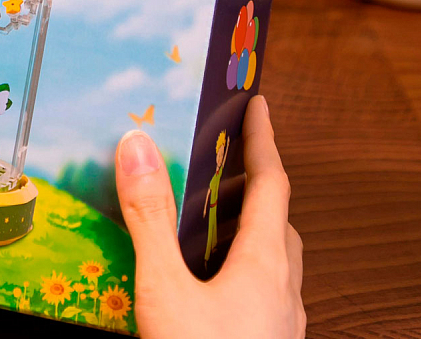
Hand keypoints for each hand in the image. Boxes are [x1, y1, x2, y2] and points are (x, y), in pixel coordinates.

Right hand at [115, 95, 304, 338]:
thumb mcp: (166, 289)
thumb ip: (149, 218)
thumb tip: (137, 146)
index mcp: (264, 264)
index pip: (273, 184)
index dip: (265, 140)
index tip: (257, 104)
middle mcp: (282, 291)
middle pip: (281, 223)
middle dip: (258, 188)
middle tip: (224, 168)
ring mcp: (280, 324)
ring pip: (277, 263)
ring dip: (253, 232)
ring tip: (210, 226)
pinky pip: (266, 294)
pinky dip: (244, 272)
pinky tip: (210, 289)